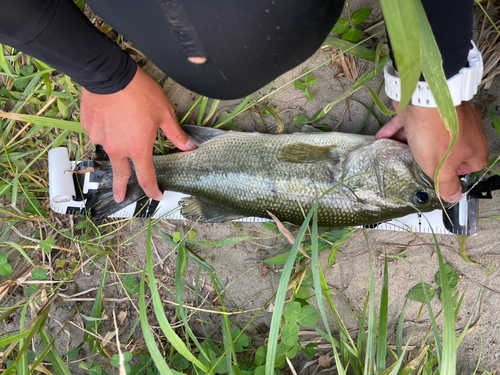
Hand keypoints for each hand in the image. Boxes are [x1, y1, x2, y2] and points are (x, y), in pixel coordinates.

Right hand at [80, 66, 196, 202]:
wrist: (108, 73)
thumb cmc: (141, 94)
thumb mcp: (164, 113)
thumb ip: (176, 134)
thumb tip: (190, 147)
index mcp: (138, 149)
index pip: (146, 177)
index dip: (151, 189)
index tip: (155, 196)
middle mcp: (117, 149)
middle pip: (119, 174)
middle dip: (120, 189)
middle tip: (119, 198)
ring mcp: (100, 138)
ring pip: (109, 148)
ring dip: (114, 146)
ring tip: (120, 129)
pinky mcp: (88, 126)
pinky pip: (98, 133)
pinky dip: (105, 129)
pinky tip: (110, 117)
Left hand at [376, 101, 487, 202]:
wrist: (424, 98)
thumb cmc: (437, 135)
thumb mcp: (442, 168)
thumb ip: (447, 184)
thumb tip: (453, 197)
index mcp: (473, 146)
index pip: (471, 165)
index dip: (457, 174)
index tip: (441, 177)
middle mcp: (462, 130)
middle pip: (447, 150)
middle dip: (429, 158)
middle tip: (414, 166)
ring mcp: (444, 117)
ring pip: (427, 135)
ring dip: (409, 144)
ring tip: (394, 153)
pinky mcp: (426, 108)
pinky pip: (411, 122)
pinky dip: (397, 130)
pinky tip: (382, 138)